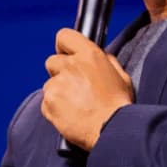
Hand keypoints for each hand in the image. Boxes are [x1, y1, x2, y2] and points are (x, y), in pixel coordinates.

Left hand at [42, 28, 133, 150]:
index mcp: (90, 55)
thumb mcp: (120, 76)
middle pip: (52, 61)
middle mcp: (71, 66)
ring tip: (76, 106)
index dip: (64, 47)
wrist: (111, 131)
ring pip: (49, 84)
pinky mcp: (49, 101)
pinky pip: (46, 103)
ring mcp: (57, 83)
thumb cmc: (119, 106)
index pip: (64, 36)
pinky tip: (70, 116)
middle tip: (74, 88)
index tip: (66, 55)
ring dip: (58, 93)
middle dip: (60, 72)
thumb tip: (98, 56)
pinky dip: (54, 109)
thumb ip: (105, 61)